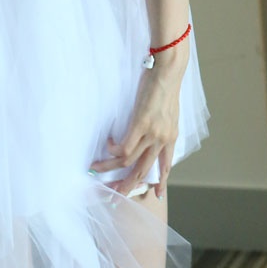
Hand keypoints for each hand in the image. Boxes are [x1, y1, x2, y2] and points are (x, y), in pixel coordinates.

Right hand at [91, 54, 184, 198]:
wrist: (168, 72)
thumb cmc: (166, 88)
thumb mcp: (169, 113)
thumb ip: (162, 128)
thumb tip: (153, 133)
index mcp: (171, 138)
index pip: (166, 166)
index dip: (161, 182)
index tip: (156, 195)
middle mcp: (163, 140)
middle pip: (144, 170)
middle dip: (128, 185)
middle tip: (115, 195)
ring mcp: (152, 133)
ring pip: (129, 161)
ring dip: (109, 167)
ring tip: (95, 168)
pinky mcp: (141, 124)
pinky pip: (125, 147)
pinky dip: (113, 150)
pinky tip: (108, 145)